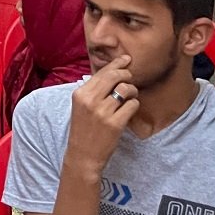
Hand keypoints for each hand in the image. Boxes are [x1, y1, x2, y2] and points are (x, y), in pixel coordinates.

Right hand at [66, 55, 138, 175]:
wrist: (83, 155)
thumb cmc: (84, 129)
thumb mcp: (81, 106)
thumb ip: (93, 90)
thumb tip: (112, 72)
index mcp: (80, 94)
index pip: (101, 72)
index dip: (116, 64)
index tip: (126, 59)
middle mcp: (90, 100)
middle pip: (115, 77)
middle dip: (126, 75)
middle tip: (130, 79)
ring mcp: (103, 112)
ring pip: (125, 89)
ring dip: (132, 91)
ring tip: (130, 96)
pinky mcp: (115, 123)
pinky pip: (132, 105)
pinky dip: (134, 105)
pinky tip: (129, 110)